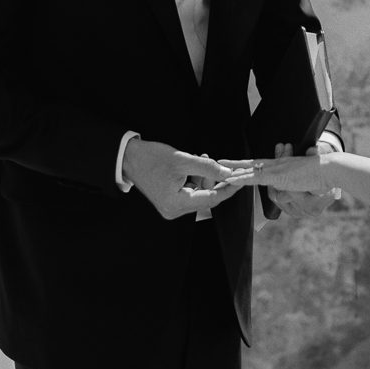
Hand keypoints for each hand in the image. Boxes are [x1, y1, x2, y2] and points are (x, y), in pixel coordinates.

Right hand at [123, 138, 253, 219]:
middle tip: (219, 163)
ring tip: (201, 158)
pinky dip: (196, 179)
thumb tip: (227, 172)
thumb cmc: (151, 159)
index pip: (211, 199)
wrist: (130, 158)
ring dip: (204, 177)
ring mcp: (172, 207)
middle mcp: (174, 210)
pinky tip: (193, 166)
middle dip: (214, 179)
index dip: (227, 188)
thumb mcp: (182, 160)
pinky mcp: (171, 201)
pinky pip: (191, 192)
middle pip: (206, 197)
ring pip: (200, 193)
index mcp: (176, 204)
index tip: (240, 179)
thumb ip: (207, 166)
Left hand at [218, 142, 335, 210]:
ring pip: (251, 170)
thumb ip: (295, 185)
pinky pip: (256, 177)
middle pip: (251, 164)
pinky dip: (242, 178)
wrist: (329, 170)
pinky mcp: (278, 176)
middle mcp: (277, 165)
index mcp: (282, 166)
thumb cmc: (321, 176)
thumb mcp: (305, 181)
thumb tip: (288, 189)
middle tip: (221, 161)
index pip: (260, 164)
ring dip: (235, 171)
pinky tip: (231, 178)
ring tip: (221, 171)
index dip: (247, 165)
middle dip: (235, 164)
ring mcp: (277, 170)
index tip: (236, 164)